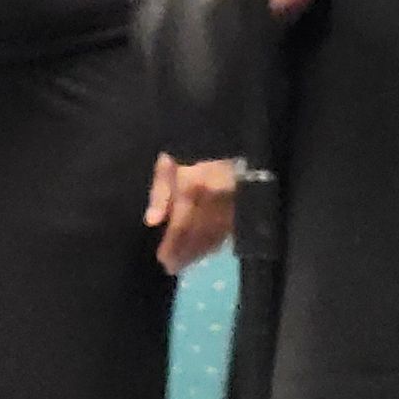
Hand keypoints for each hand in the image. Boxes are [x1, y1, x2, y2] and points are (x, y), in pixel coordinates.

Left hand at [145, 154, 236, 272]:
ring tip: (187, 262)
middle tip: (173, 267)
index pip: (182, 226)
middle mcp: (216, 198)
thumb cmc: (193, 146)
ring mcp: (234, 201)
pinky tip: (208, 249)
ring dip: (201, 252)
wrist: (227, 130)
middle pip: (200, 235)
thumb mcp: (170, 159)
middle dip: (186, 254)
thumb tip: (152, 221)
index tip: (163, 261)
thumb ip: (161, 190)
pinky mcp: (245, 201)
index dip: (172, 246)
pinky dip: (218, 242)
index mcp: (194, 187)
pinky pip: (231, 228)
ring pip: (217, 235)